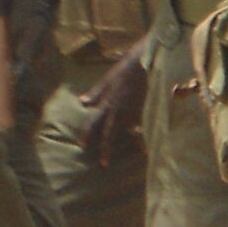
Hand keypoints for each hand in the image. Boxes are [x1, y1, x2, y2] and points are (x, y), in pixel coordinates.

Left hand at [77, 52, 147, 167]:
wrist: (144, 63)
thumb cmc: (124, 70)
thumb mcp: (106, 80)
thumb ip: (96, 93)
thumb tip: (83, 101)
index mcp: (107, 102)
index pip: (94, 122)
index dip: (88, 134)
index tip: (82, 145)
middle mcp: (118, 110)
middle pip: (110, 132)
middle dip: (106, 148)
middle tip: (103, 163)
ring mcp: (132, 111)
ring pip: (125, 132)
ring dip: (123, 144)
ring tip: (124, 154)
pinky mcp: (145, 111)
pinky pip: (141, 127)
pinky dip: (140, 136)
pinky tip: (142, 146)